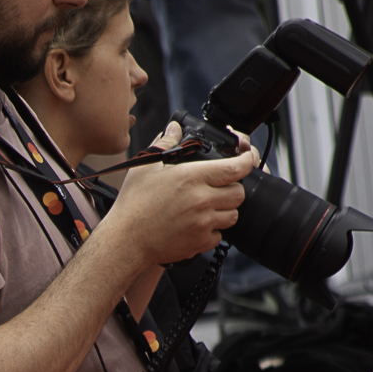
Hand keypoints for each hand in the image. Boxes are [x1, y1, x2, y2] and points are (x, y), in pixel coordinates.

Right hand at [114, 124, 257, 265]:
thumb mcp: (145, 168)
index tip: (246, 157)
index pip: (237, 167)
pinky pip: (219, 235)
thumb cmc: (133, 205)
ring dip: (225, 209)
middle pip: (239, 193)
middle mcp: (202, 200)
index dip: (247, 159)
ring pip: (233, 215)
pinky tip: (197, 224)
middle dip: (233, 187)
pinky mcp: (200, 242)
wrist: (125, 241)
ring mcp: (203, 223)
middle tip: (218, 186)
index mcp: (192, 178)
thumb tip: (174, 129)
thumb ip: (165, 144)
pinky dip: (213, 230)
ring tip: (207, 206)